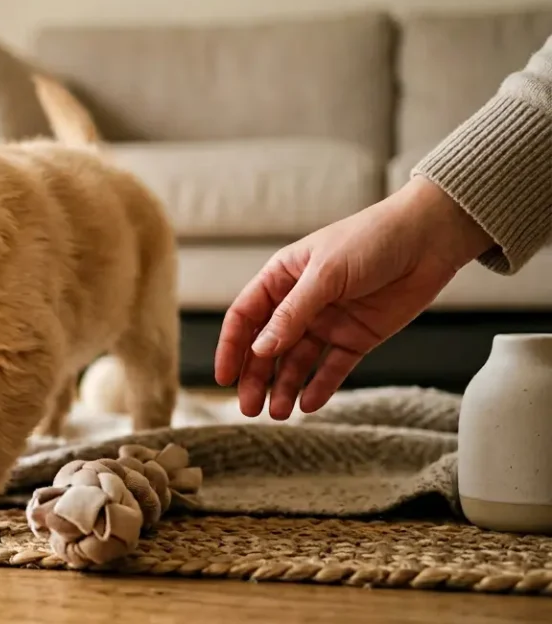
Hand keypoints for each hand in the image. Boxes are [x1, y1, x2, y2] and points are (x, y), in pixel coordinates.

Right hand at [215, 177, 493, 418]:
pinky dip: (319, 386)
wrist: (429, 240)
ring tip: (278, 412)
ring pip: (296, 362)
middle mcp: (300, 303)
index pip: (245, 317)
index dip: (232, 348)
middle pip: (267, 347)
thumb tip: (259, 350)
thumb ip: (292, 314)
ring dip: (284, 387)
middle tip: (248, 407)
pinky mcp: (356, 338)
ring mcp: (327, 322)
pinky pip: (332, 368)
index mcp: (281, 278)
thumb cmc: (372, 239)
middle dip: (256, 377)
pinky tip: (308, 405)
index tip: (224, 377)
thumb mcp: (326, 274)